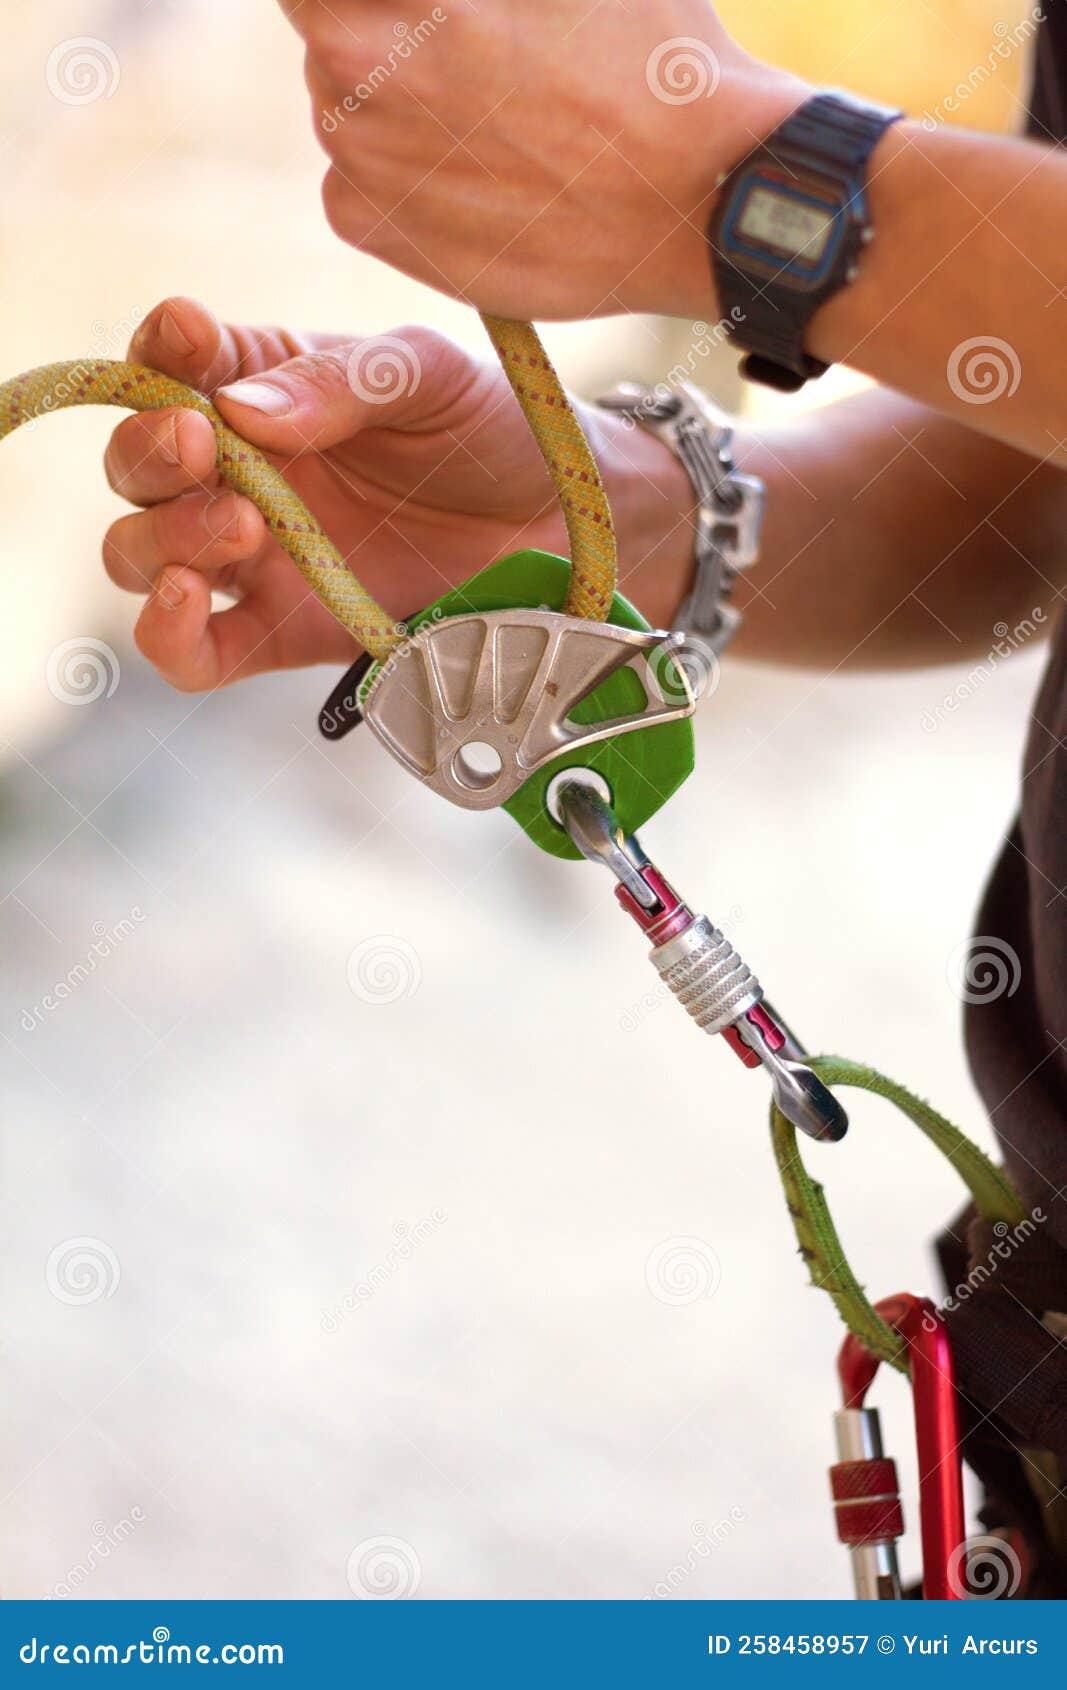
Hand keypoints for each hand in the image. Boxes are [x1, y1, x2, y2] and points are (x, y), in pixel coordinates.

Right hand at [103, 297, 694, 690]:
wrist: (562, 526)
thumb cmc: (491, 430)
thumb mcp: (428, 375)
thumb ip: (343, 381)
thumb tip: (241, 411)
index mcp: (264, 384)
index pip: (173, 360)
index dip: (162, 348)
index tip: (188, 338)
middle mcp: (241, 471)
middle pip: (137, 467)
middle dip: (150, 453)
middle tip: (204, 445)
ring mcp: (255, 557)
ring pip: (143, 554)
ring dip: (163, 539)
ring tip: (245, 527)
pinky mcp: (281, 635)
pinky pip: (192, 654)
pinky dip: (166, 636)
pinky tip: (186, 602)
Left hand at [286, 0, 807, 320]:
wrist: (694, 194)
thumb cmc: (645, 51)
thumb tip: (447, 1)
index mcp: (385, 0)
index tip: (433, 13)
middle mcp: (348, 68)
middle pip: (327, 24)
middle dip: (383, 28)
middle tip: (479, 55)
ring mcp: (357, 156)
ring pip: (344, 105)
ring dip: (394, 101)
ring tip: (494, 119)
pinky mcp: (376, 227)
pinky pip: (355, 183)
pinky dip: (402, 175)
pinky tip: (481, 174)